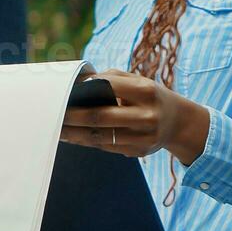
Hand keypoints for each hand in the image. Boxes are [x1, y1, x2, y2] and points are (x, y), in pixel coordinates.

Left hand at [59, 70, 210, 165]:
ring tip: (57, 130)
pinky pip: (107, 147)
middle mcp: (147, 115)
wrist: (179, 122)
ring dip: (75, 134)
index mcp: (146, 91)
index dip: (85, 91)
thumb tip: (80, 83)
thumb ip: (112, 78)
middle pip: (101, 117)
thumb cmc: (149, 97)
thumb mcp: (139, 81)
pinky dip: (87, 142)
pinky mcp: (140, 151)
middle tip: (53, 115)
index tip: (65, 93)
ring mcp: (144, 136)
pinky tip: (73, 137)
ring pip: (101, 137)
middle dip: (73, 117)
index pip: (109, 88)